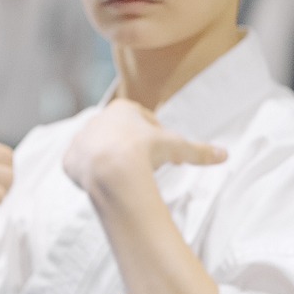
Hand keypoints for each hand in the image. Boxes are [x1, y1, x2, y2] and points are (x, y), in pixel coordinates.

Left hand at [62, 98, 225, 198]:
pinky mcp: (69, 160)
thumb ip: (199, 151)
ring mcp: (81, 139)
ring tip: (125, 177)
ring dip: (111, 160)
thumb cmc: (146, 153)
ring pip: (99, 149)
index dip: (155, 137)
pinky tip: (103, 184)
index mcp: (122, 109)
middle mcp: (98, 120)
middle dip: (132, 148)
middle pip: (119, 134)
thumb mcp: (177, 148)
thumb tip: (225, 154)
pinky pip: (81, 166)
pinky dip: (91, 174)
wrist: (112, 170)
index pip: (141, 120)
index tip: (162, 153)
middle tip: (146, 167)